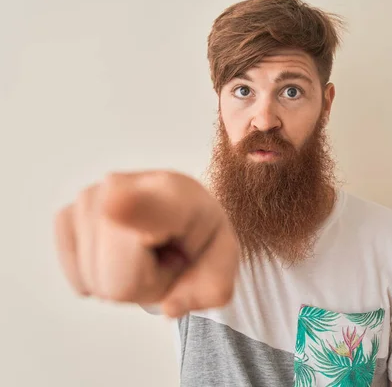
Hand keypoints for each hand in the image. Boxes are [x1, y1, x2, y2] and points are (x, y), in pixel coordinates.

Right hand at [54, 170, 239, 317]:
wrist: (182, 211)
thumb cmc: (202, 238)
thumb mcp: (222, 264)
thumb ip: (210, 290)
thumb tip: (169, 307)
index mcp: (175, 195)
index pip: (144, 204)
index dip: (129, 210)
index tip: (114, 207)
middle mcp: (124, 186)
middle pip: (117, 281)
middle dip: (145, 286)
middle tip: (166, 259)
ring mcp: (90, 198)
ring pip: (95, 282)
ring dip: (122, 280)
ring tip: (146, 252)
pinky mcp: (67, 213)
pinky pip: (76, 273)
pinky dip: (99, 275)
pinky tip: (120, 253)